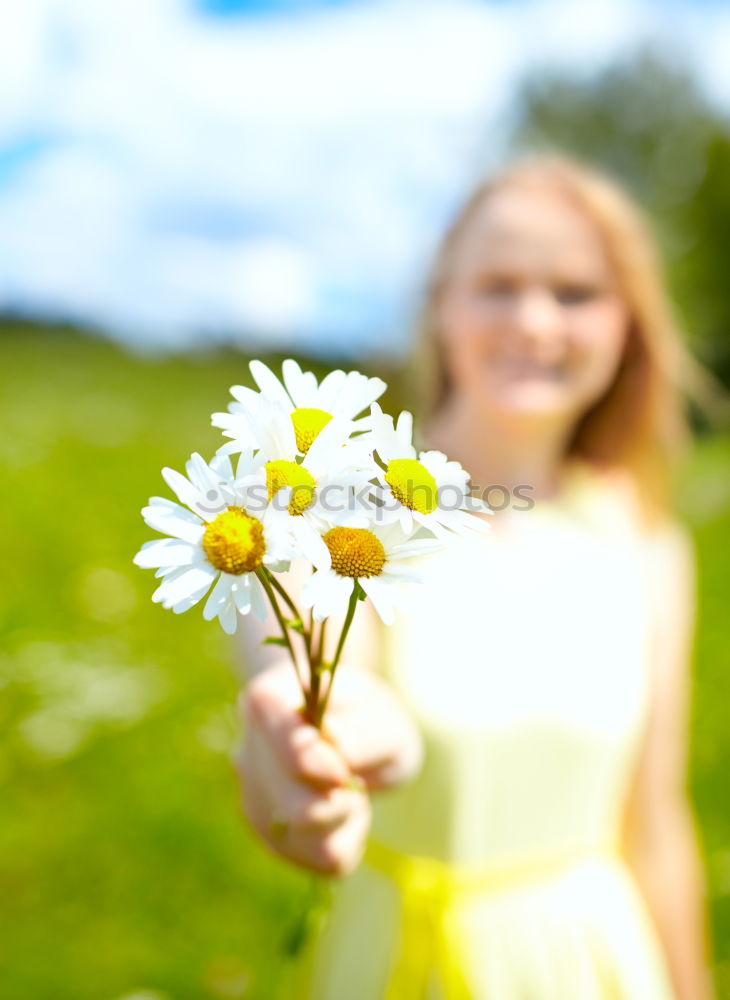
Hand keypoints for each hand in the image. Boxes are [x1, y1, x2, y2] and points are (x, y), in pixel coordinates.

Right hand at [236, 662, 422, 875]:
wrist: (356, 732)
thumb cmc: (366, 717)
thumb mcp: (378, 714)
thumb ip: (358, 733)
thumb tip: (331, 747)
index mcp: (267, 702)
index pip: (275, 741)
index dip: (311, 763)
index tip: (342, 771)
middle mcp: (248, 750)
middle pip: (296, 806)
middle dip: (341, 799)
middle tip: (355, 776)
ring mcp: (253, 797)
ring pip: (307, 839)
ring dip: (346, 820)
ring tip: (350, 790)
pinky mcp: (269, 834)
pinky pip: (320, 859)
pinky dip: (347, 840)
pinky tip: (343, 812)